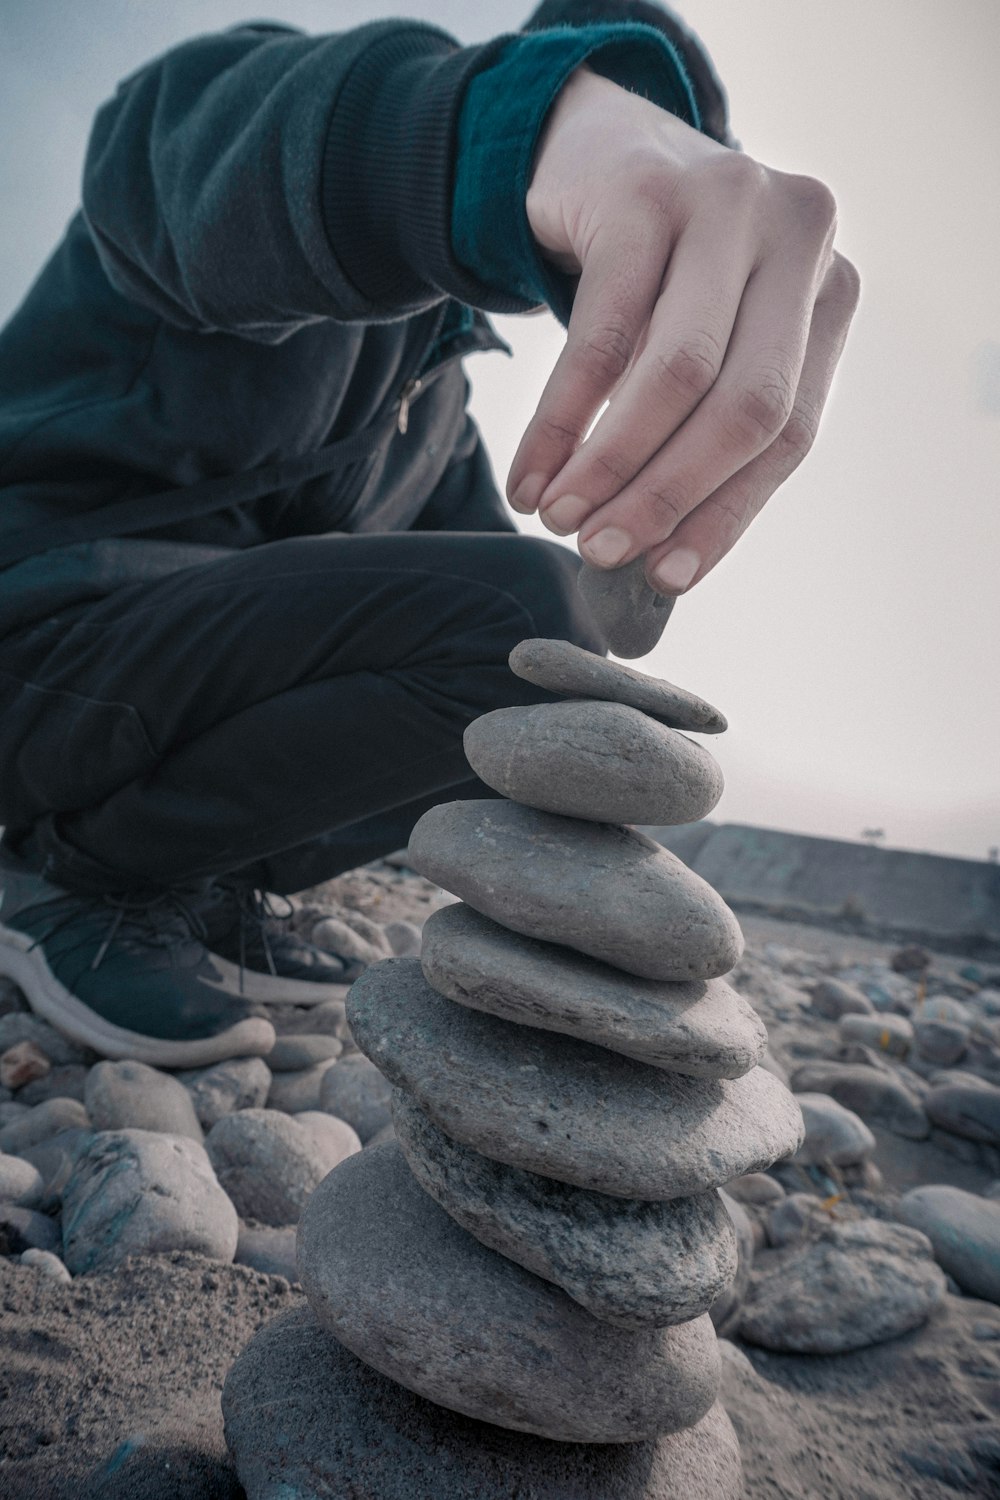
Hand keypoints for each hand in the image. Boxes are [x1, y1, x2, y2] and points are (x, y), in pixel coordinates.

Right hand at [508, 67, 859, 594]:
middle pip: (745, 404)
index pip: (791, 430)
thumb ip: (704, 433)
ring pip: (676, 372)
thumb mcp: (706, 344)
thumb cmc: (659, 281)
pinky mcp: (645, 193)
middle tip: (600, 551)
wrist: (597, 152)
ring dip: (610, 464)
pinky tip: (530, 472)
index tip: (666, 578)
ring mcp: (727, 202)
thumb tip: (662, 562)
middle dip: (667, 495)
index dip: (726, 514)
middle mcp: (798, 237)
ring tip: (558, 516)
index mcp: (829, 291)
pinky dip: (560, 417)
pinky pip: (601, 332)